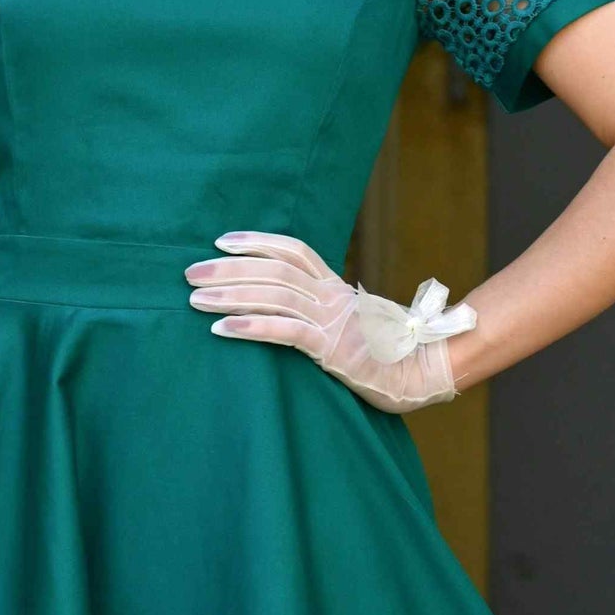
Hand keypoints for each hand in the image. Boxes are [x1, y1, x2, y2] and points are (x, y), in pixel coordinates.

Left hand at [185, 229, 476, 414]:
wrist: (423, 373)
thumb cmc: (388, 353)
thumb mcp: (353, 322)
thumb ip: (324, 310)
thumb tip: (290, 307)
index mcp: (336, 286)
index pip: (293, 249)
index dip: (256, 241)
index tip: (221, 240)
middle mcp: (332, 296)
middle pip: (274, 270)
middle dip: (229, 269)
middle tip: (191, 273)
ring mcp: (333, 320)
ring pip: (274, 295)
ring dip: (230, 295)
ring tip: (195, 299)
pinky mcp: (332, 348)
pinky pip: (285, 331)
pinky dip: (251, 326)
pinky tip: (221, 328)